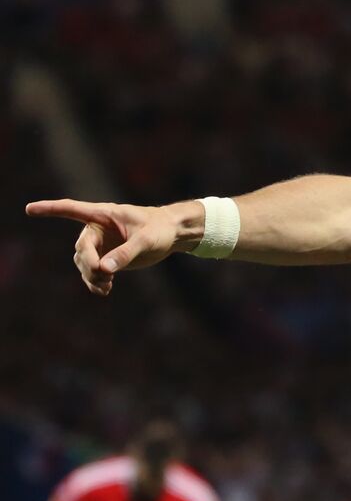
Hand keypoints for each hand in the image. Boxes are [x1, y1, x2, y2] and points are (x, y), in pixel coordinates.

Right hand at [25, 199, 197, 296]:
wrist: (171, 234)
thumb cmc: (159, 229)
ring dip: (91, 276)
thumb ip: (125, 254)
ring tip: (107, 285)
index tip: (29, 209)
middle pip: (81, 248)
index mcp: (104, 214)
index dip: (50, 209)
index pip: (72, 210)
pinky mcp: (106, 257)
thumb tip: (103, 270)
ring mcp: (101, 244)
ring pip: (84, 262)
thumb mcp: (145, 240)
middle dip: (89, 263)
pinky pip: (92, 272)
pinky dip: (95, 282)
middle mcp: (97, 229)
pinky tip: (105, 291)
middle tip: (103, 275)